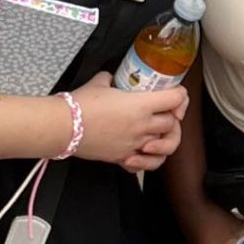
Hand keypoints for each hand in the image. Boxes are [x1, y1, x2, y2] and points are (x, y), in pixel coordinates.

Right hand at [68, 72, 185, 169]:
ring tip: (160, 134)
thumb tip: (112, 78)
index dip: (180, 95)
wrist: (63, 127)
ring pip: (165, 146)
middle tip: (165, 112)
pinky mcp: (122, 158)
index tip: (175, 94)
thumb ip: (112, 79)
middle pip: (172, 123)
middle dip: (172, 117)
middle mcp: (142, 126)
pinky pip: (146, 164)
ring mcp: (134, 144)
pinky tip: (144, 152)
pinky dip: (149, 160)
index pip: (176, 99)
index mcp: (141, 105)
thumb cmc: (80, 104)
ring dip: (166, 139)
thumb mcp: (100, 82)